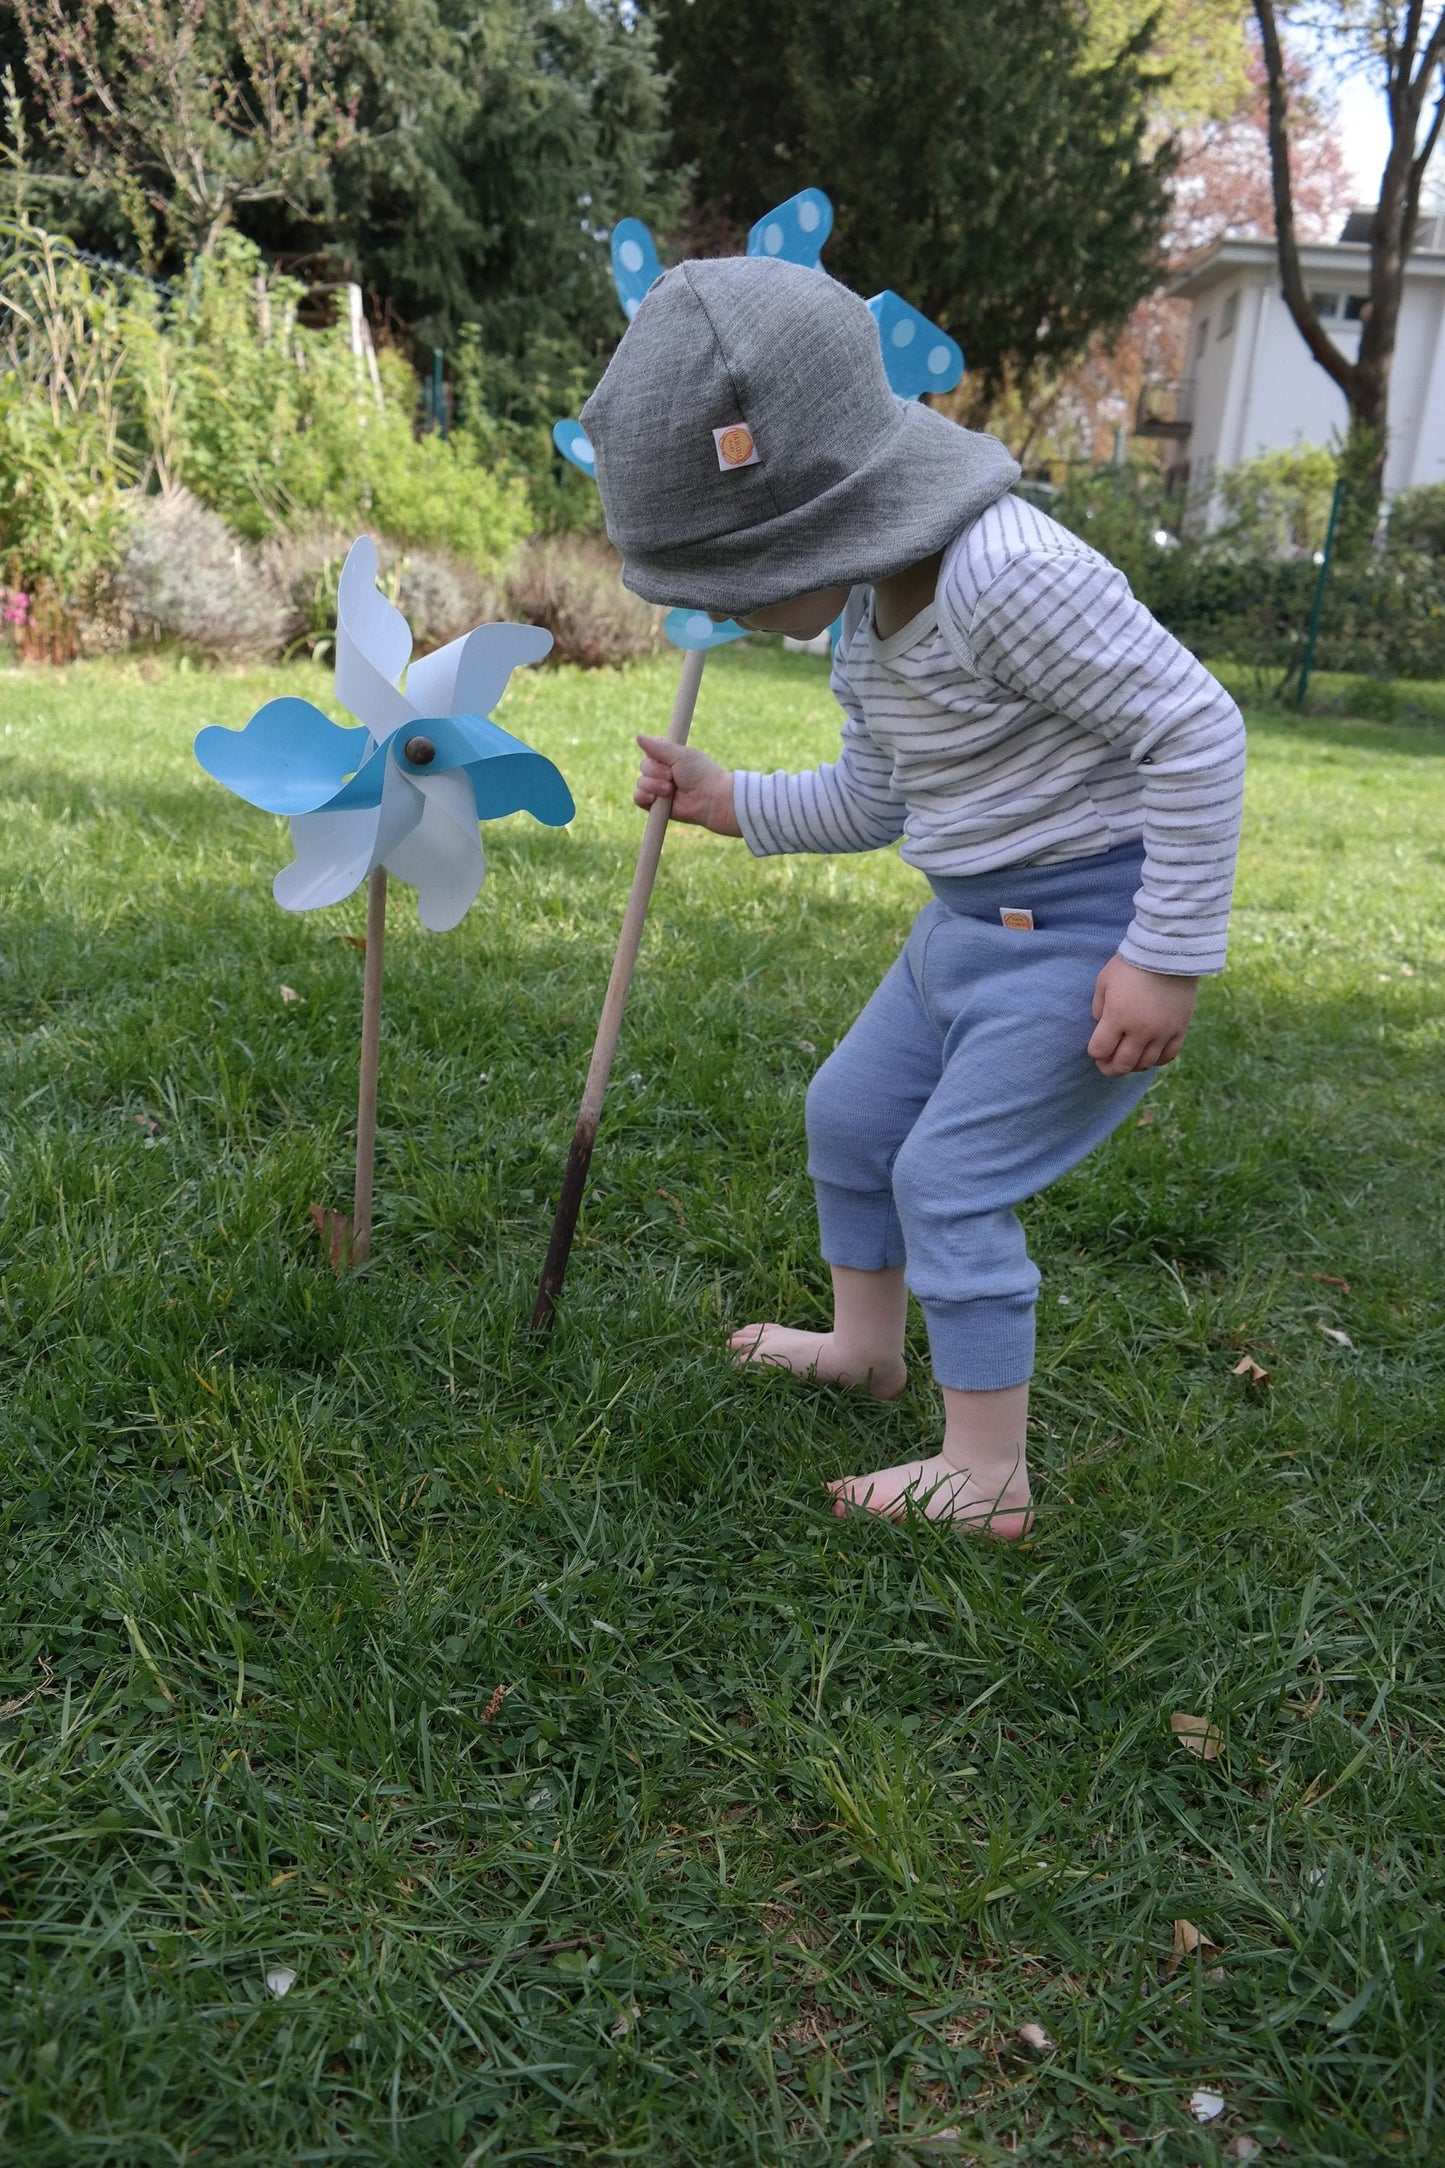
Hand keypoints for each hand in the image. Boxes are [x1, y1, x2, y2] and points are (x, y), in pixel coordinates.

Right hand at [634, 735, 740, 834]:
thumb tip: (637, 735)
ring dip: (654, 785)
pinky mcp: (655, 805)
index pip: (649, 749)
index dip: (655, 754)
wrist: (709, 799)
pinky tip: (655, 798)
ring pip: (641, 782)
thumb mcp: (679, 755)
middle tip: (673, 776)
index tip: (669, 758)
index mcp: (667, 756)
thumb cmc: (700, 773)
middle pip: (643, 766)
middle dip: (657, 771)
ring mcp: (657, 788)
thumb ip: (657, 747)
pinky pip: (638, 797)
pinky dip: (644, 796)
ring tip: (671, 790)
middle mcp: (661, 771)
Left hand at [1088, 955, 1196, 1075]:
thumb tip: (1101, 1027)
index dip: (1095, 1053)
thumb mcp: (1104, 981)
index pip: (1100, 1050)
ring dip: (1132, 1065)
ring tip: (1128, 1057)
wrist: (1168, 952)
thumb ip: (1099, 1008)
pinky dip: (1156, 1060)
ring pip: (1145, 1064)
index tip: (1096, 1049)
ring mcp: (1162, 1031)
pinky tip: (1149, 1054)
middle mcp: (1140, 1030)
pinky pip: (1168, 1056)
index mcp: (1117, 1017)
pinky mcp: (1180, 1028)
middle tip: (1106, 1064)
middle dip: (1110, 1068)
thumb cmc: (1130, 964)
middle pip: (1122, 1064)